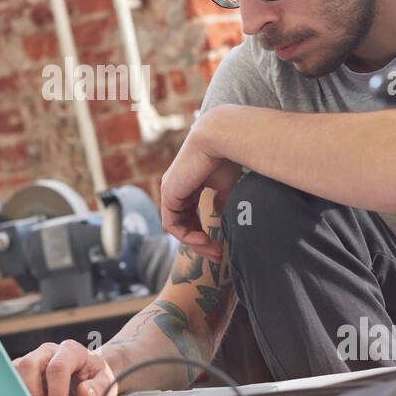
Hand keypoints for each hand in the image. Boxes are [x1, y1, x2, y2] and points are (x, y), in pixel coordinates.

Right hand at [11, 340, 118, 395]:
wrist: (88, 373)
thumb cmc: (96, 378)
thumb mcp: (107, 384)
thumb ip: (99, 388)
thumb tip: (84, 394)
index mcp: (70, 351)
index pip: (57, 368)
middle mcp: (48, 351)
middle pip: (29, 366)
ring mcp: (32, 359)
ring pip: (15, 372)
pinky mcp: (22, 371)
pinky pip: (10, 381)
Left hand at [159, 109, 241, 265]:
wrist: (221, 139)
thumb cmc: (226, 157)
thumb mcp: (225, 184)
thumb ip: (221, 200)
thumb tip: (220, 214)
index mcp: (187, 185)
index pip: (191, 215)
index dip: (205, 233)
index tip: (221, 247)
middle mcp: (175, 188)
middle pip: (184, 224)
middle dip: (201, 243)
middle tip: (218, 257)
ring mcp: (170, 191)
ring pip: (178, 228)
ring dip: (196, 243)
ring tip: (215, 252)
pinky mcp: (169, 194)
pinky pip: (172, 225)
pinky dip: (188, 236)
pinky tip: (205, 240)